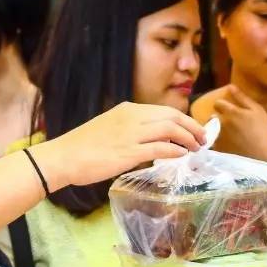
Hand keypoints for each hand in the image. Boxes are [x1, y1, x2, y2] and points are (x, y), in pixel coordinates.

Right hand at [33, 101, 203, 189]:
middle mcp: (132, 117)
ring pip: (170, 129)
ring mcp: (130, 134)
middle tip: (203, 139)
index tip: (194, 130)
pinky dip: (175, 151)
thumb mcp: (111, 128)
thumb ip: (132, 130)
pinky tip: (182, 156)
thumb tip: (153, 141)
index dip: (184, 120)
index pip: (164, 110)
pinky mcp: (128, 152)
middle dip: (192, 127)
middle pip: (172, 116)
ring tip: (196, 148)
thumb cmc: (83, 146)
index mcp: (128, 110)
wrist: (63, 156)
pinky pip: (160, 148)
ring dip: (188, 139)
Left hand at [212, 86, 266, 162]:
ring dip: (218, 131)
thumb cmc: (264, 131)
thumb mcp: (257, 110)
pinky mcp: (219, 151)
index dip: (222, 105)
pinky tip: (230, 146)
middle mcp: (221, 124)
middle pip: (213, 117)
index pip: (218, 103)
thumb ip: (242, 98)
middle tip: (230, 124)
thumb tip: (230, 86)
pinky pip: (215, 144)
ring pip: (213, 130)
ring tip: (231, 137)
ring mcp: (218, 138)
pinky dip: (220, 143)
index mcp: (231, 112)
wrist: (265, 156)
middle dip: (218, 118)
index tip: (228, 109)